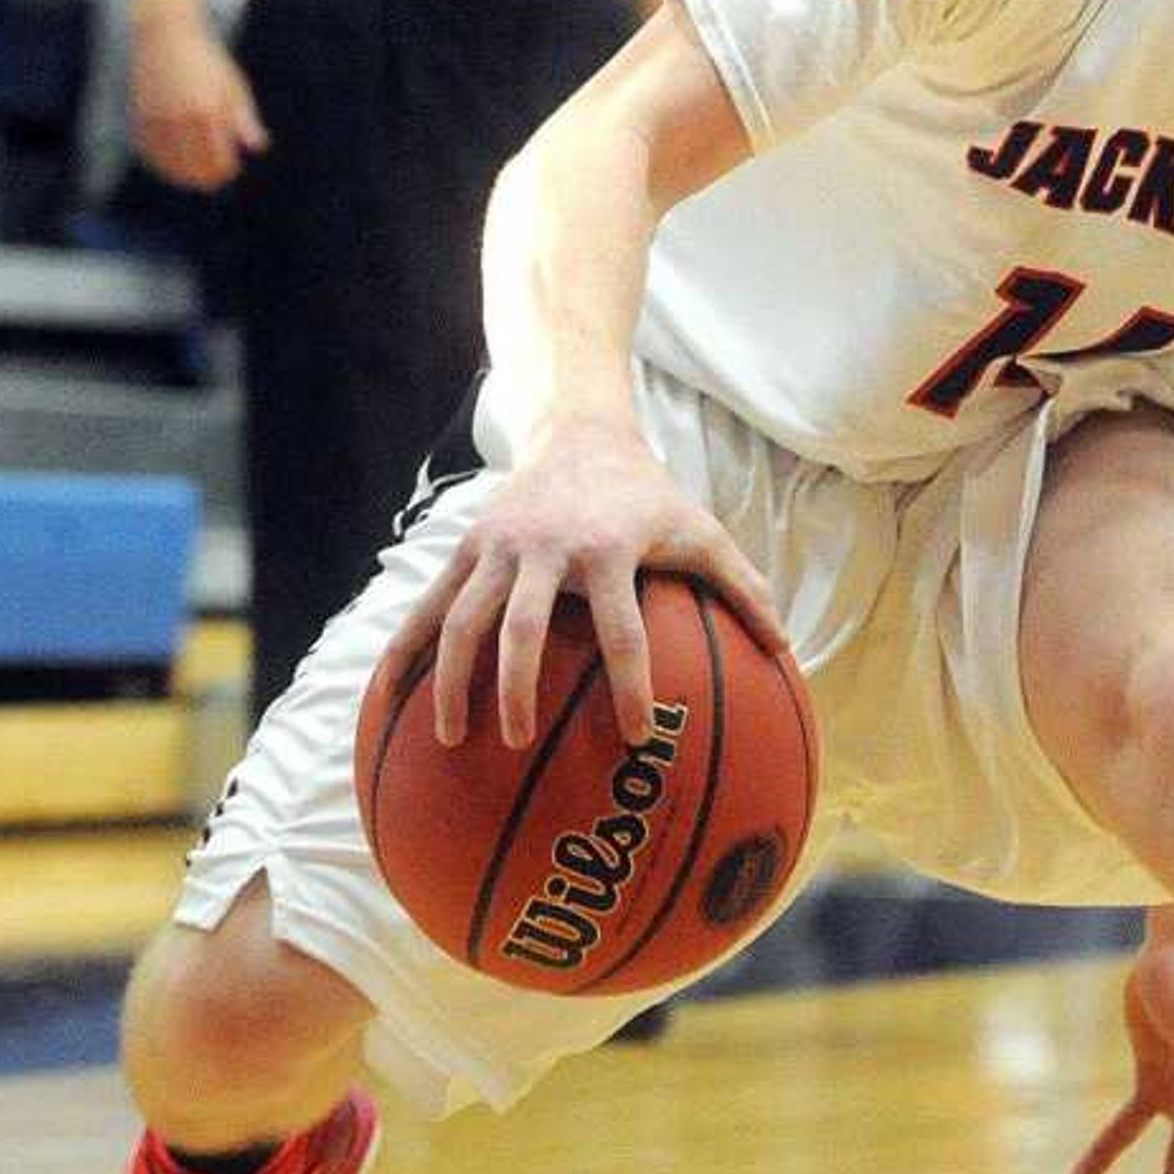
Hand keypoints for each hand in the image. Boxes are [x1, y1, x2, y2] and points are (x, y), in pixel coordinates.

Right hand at [131, 7, 266, 189]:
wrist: (167, 34)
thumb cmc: (207, 60)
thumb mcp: (234, 85)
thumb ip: (244, 118)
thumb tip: (257, 147)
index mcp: (211, 110)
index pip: (219, 157)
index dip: (223, 171)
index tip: (227, 173)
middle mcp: (183, 117)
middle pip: (193, 164)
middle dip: (203, 177)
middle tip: (209, 183)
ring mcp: (159, 117)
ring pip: (168, 162)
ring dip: (179, 175)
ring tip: (188, 180)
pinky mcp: (141, 114)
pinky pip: (148, 149)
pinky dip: (156, 162)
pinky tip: (166, 166)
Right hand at [379, 402, 784, 749]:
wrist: (578, 431)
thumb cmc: (646, 495)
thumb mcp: (699, 528)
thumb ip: (741, 586)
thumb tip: (785, 648)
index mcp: (606, 550)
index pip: (622, 629)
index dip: (631, 684)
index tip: (639, 736)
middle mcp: (546, 548)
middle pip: (524, 625)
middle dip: (518, 685)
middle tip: (520, 742)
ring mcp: (497, 546)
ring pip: (463, 617)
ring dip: (452, 678)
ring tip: (451, 738)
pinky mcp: (466, 548)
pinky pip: (429, 605)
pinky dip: (407, 649)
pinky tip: (388, 698)